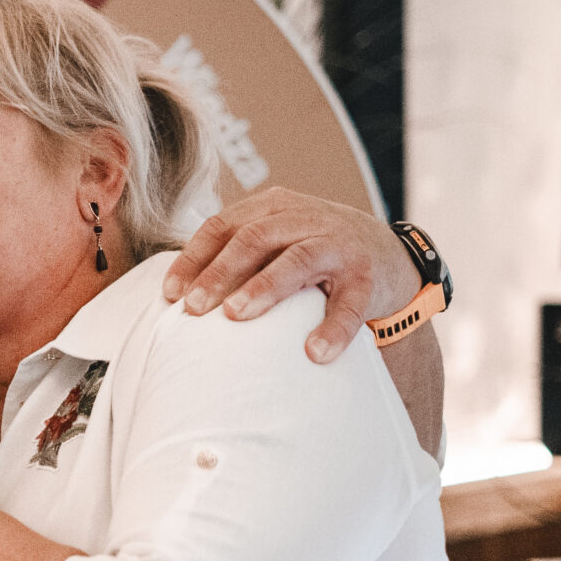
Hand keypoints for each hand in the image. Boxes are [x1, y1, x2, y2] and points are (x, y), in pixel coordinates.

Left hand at [161, 187, 420, 362]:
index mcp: (274, 208)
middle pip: (255, 239)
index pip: (223, 226)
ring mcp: (338, 245)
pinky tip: (314, 352)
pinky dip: (332, 328)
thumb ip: (238, 254)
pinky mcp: (367, 277)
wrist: (389, 255)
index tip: (171, 294)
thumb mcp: (277, 240)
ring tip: (237, 316)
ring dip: (264, 289)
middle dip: (219, 273)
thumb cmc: (315, 252)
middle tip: (194, 309)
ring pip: (297, 261)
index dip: (194, 258)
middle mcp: (304, 220)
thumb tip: (178, 296)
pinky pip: (349, 304)